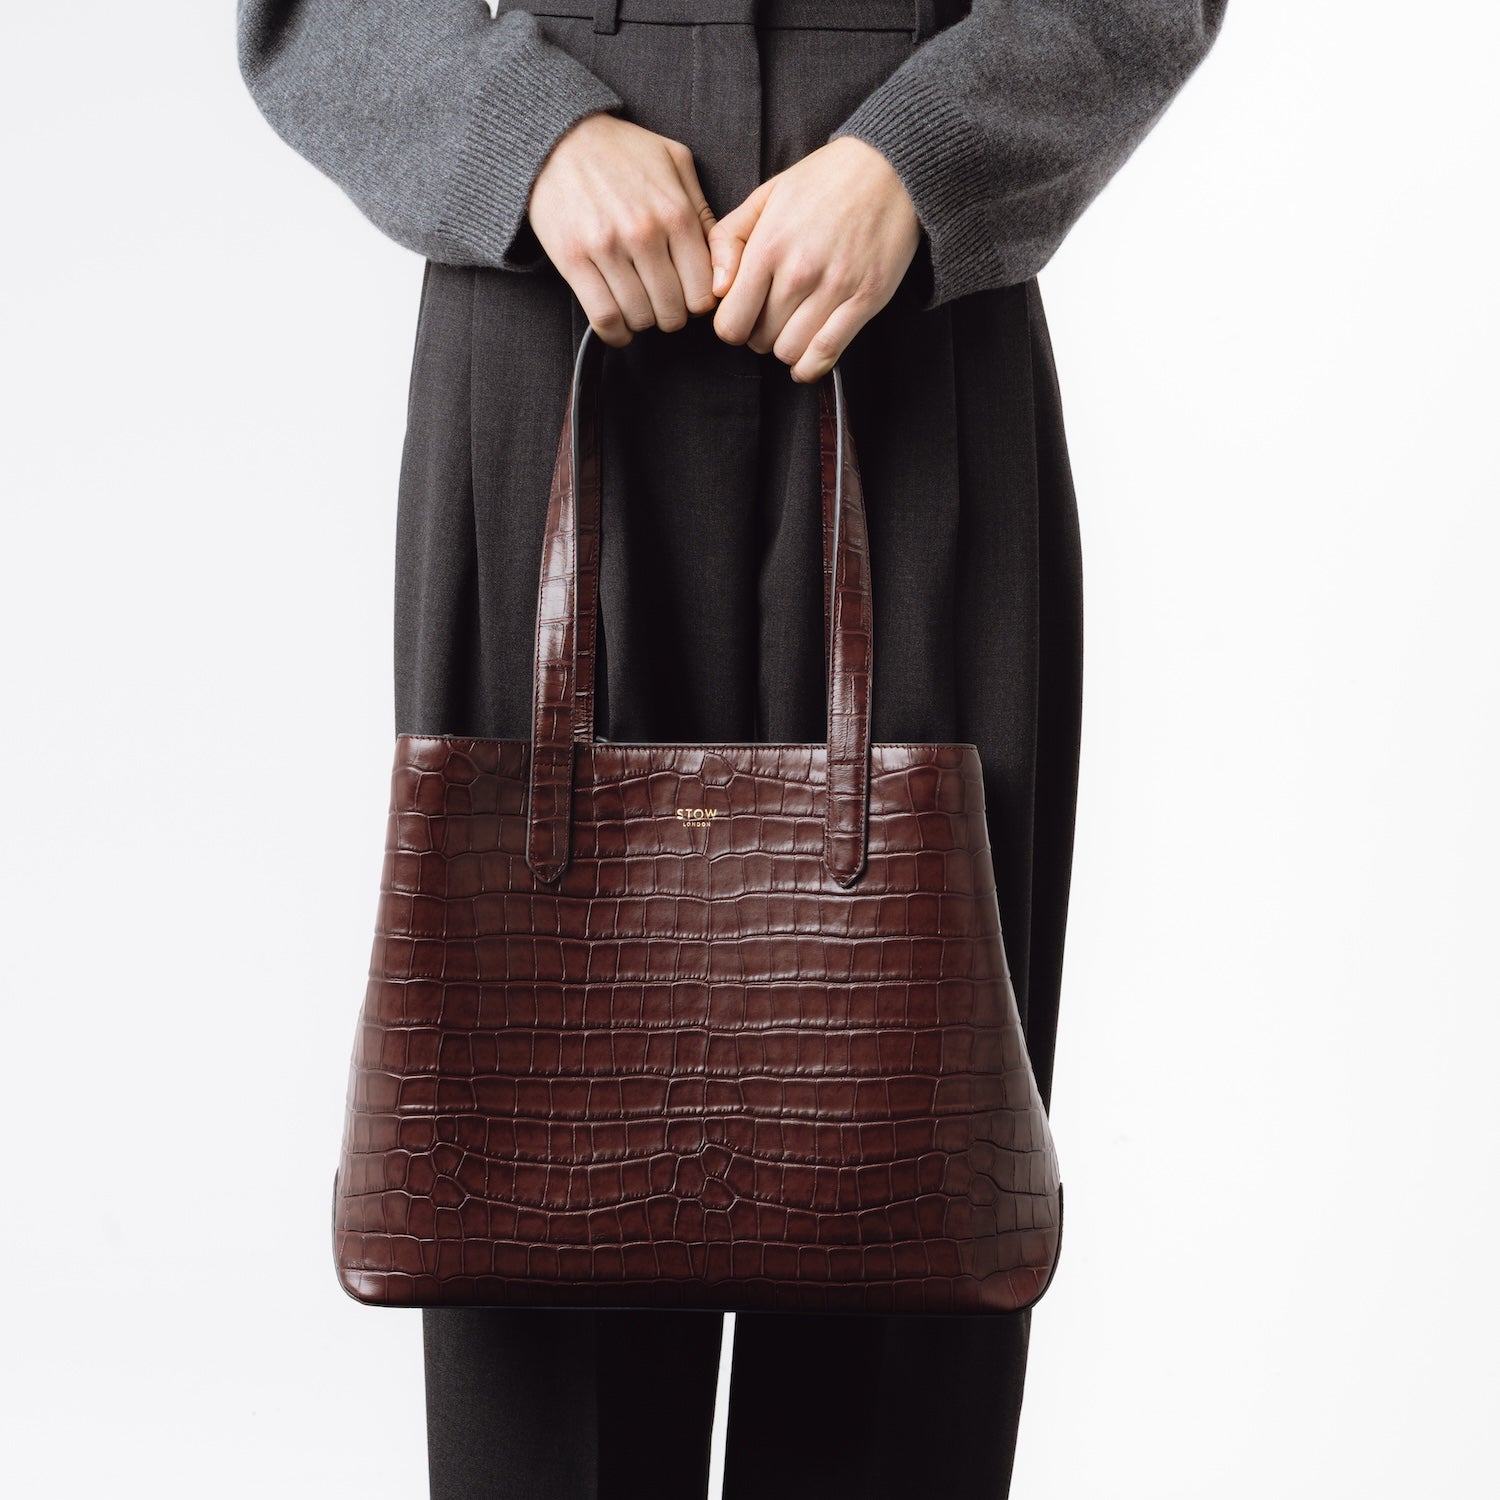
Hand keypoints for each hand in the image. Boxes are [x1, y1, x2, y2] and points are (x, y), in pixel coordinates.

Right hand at [527, 112, 719, 345]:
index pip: (703, 292)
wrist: (558, 137)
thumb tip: (724, 267)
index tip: (688, 297)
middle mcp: (644, 233)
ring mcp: (607, 248)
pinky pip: (604, 317)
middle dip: (671, 315)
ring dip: (643, 322)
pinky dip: (616, 333)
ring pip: (640, 318)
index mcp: (676, 213)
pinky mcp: (574, 259)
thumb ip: (703, 213)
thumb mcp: (675, 162)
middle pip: (673, 312)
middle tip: (662, 303)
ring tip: (639, 306)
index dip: (698, 303)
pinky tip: (619, 327)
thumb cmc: (622, 152)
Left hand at [708, 137, 921, 381]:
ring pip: (791, 352)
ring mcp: (835, 288)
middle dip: (759, 335)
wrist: (889, 168)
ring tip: (792, 328)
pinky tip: (806, 361)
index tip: (741, 316)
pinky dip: (811, 367)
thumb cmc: (823, 182)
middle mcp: (799, 272)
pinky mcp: (866, 300)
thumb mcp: (764, 196)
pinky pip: (827, 353)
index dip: (731, 326)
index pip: (731, 322)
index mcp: (768, 247)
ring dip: (786, 348)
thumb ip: (728, 239)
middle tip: (770, 318)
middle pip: (760, 341)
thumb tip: (716, 290)